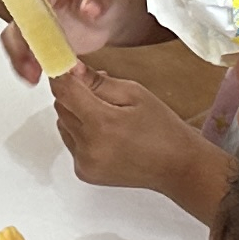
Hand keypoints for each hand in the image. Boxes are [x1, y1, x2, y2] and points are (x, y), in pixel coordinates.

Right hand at [0, 0, 122, 80]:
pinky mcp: (40, 42)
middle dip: (19, 48)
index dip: (28, 23)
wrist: (106, 14)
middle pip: (17, 25)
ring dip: (20, 61)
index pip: (30, 3)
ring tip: (32, 79)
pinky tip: (38, 79)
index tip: (32, 40)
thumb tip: (90, 9)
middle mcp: (37, 6)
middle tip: (31, 69)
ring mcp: (37, 25)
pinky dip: (29, 68)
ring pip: (16, 42)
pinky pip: (27, 55)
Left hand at [51, 67, 205, 193]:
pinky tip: (106, 135)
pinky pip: (71, 143)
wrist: (176, 166)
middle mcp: (89, 146)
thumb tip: (72, 68)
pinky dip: (81, 134)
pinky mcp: (84, 173)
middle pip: (61, 108)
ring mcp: (85, 163)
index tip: (66, 67)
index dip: (62, 75)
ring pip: (63, 124)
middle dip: (74, 94)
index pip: (64, 91)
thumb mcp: (134, 93)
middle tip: (100, 91)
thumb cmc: (162, 129)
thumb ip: (98, 81)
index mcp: (102, 123)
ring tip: (107, 116)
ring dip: (77, 114)